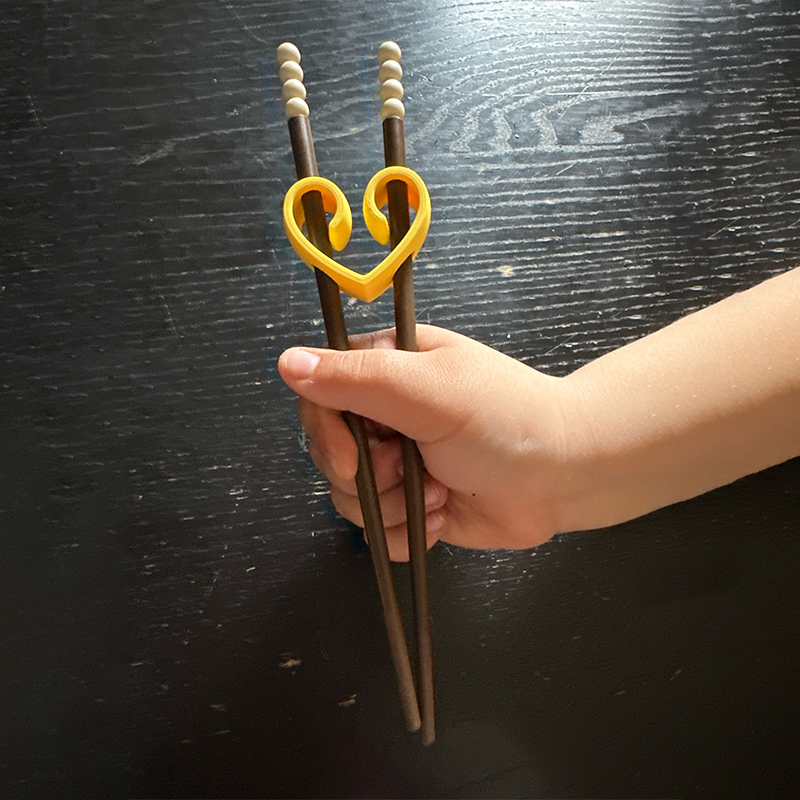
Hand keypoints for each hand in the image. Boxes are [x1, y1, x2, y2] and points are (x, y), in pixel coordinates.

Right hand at [278, 325, 576, 559]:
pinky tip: (443, 515)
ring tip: (441, 492)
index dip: (328, 436)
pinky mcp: (412, 505)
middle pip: (328, 454)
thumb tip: (287, 362)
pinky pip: (377, 530)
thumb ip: (359, 379)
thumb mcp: (431, 391)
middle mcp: (384, 414)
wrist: (567, 474)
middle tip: (417, 468)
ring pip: (348, 498)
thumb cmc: (506, 419)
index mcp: (385, 369)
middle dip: (372, 476)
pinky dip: (405, 532)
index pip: (319, 396)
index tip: (356, 461)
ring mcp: (397, 462)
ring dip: (394, 506)